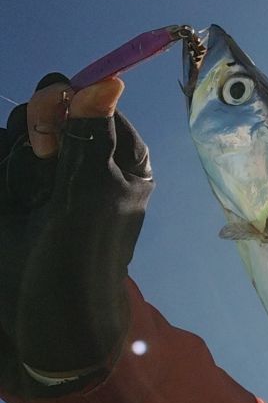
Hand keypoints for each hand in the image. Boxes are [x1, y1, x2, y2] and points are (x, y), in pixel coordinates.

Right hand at [0, 73, 153, 393]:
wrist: (47, 322)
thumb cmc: (82, 261)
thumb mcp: (91, 194)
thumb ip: (88, 136)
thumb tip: (109, 80)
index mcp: (121, 156)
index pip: (87, 100)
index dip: (62, 113)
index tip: (51, 144)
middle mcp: (84, 160)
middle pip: (43, 115)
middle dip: (32, 145)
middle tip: (40, 184)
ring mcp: (48, 177)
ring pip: (16, 139)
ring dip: (15, 168)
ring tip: (26, 207)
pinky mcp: (17, 193)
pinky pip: (3, 162)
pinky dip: (5, 180)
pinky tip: (13, 206)